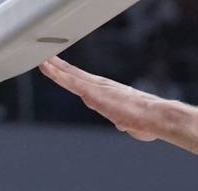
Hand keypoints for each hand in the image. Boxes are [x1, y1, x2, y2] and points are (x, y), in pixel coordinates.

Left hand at [39, 57, 165, 140]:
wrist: (156, 117)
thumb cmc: (149, 122)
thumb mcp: (132, 124)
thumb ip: (124, 122)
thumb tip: (123, 124)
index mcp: (110, 93)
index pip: (88, 84)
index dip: (74, 77)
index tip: (64, 72)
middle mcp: (102, 87)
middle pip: (76, 75)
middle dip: (61, 67)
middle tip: (46, 59)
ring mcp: (97, 88)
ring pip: (70, 76)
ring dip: (55, 68)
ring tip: (41, 62)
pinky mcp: (93, 92)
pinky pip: (70, 81)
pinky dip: (57, 74)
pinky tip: (46, 68)